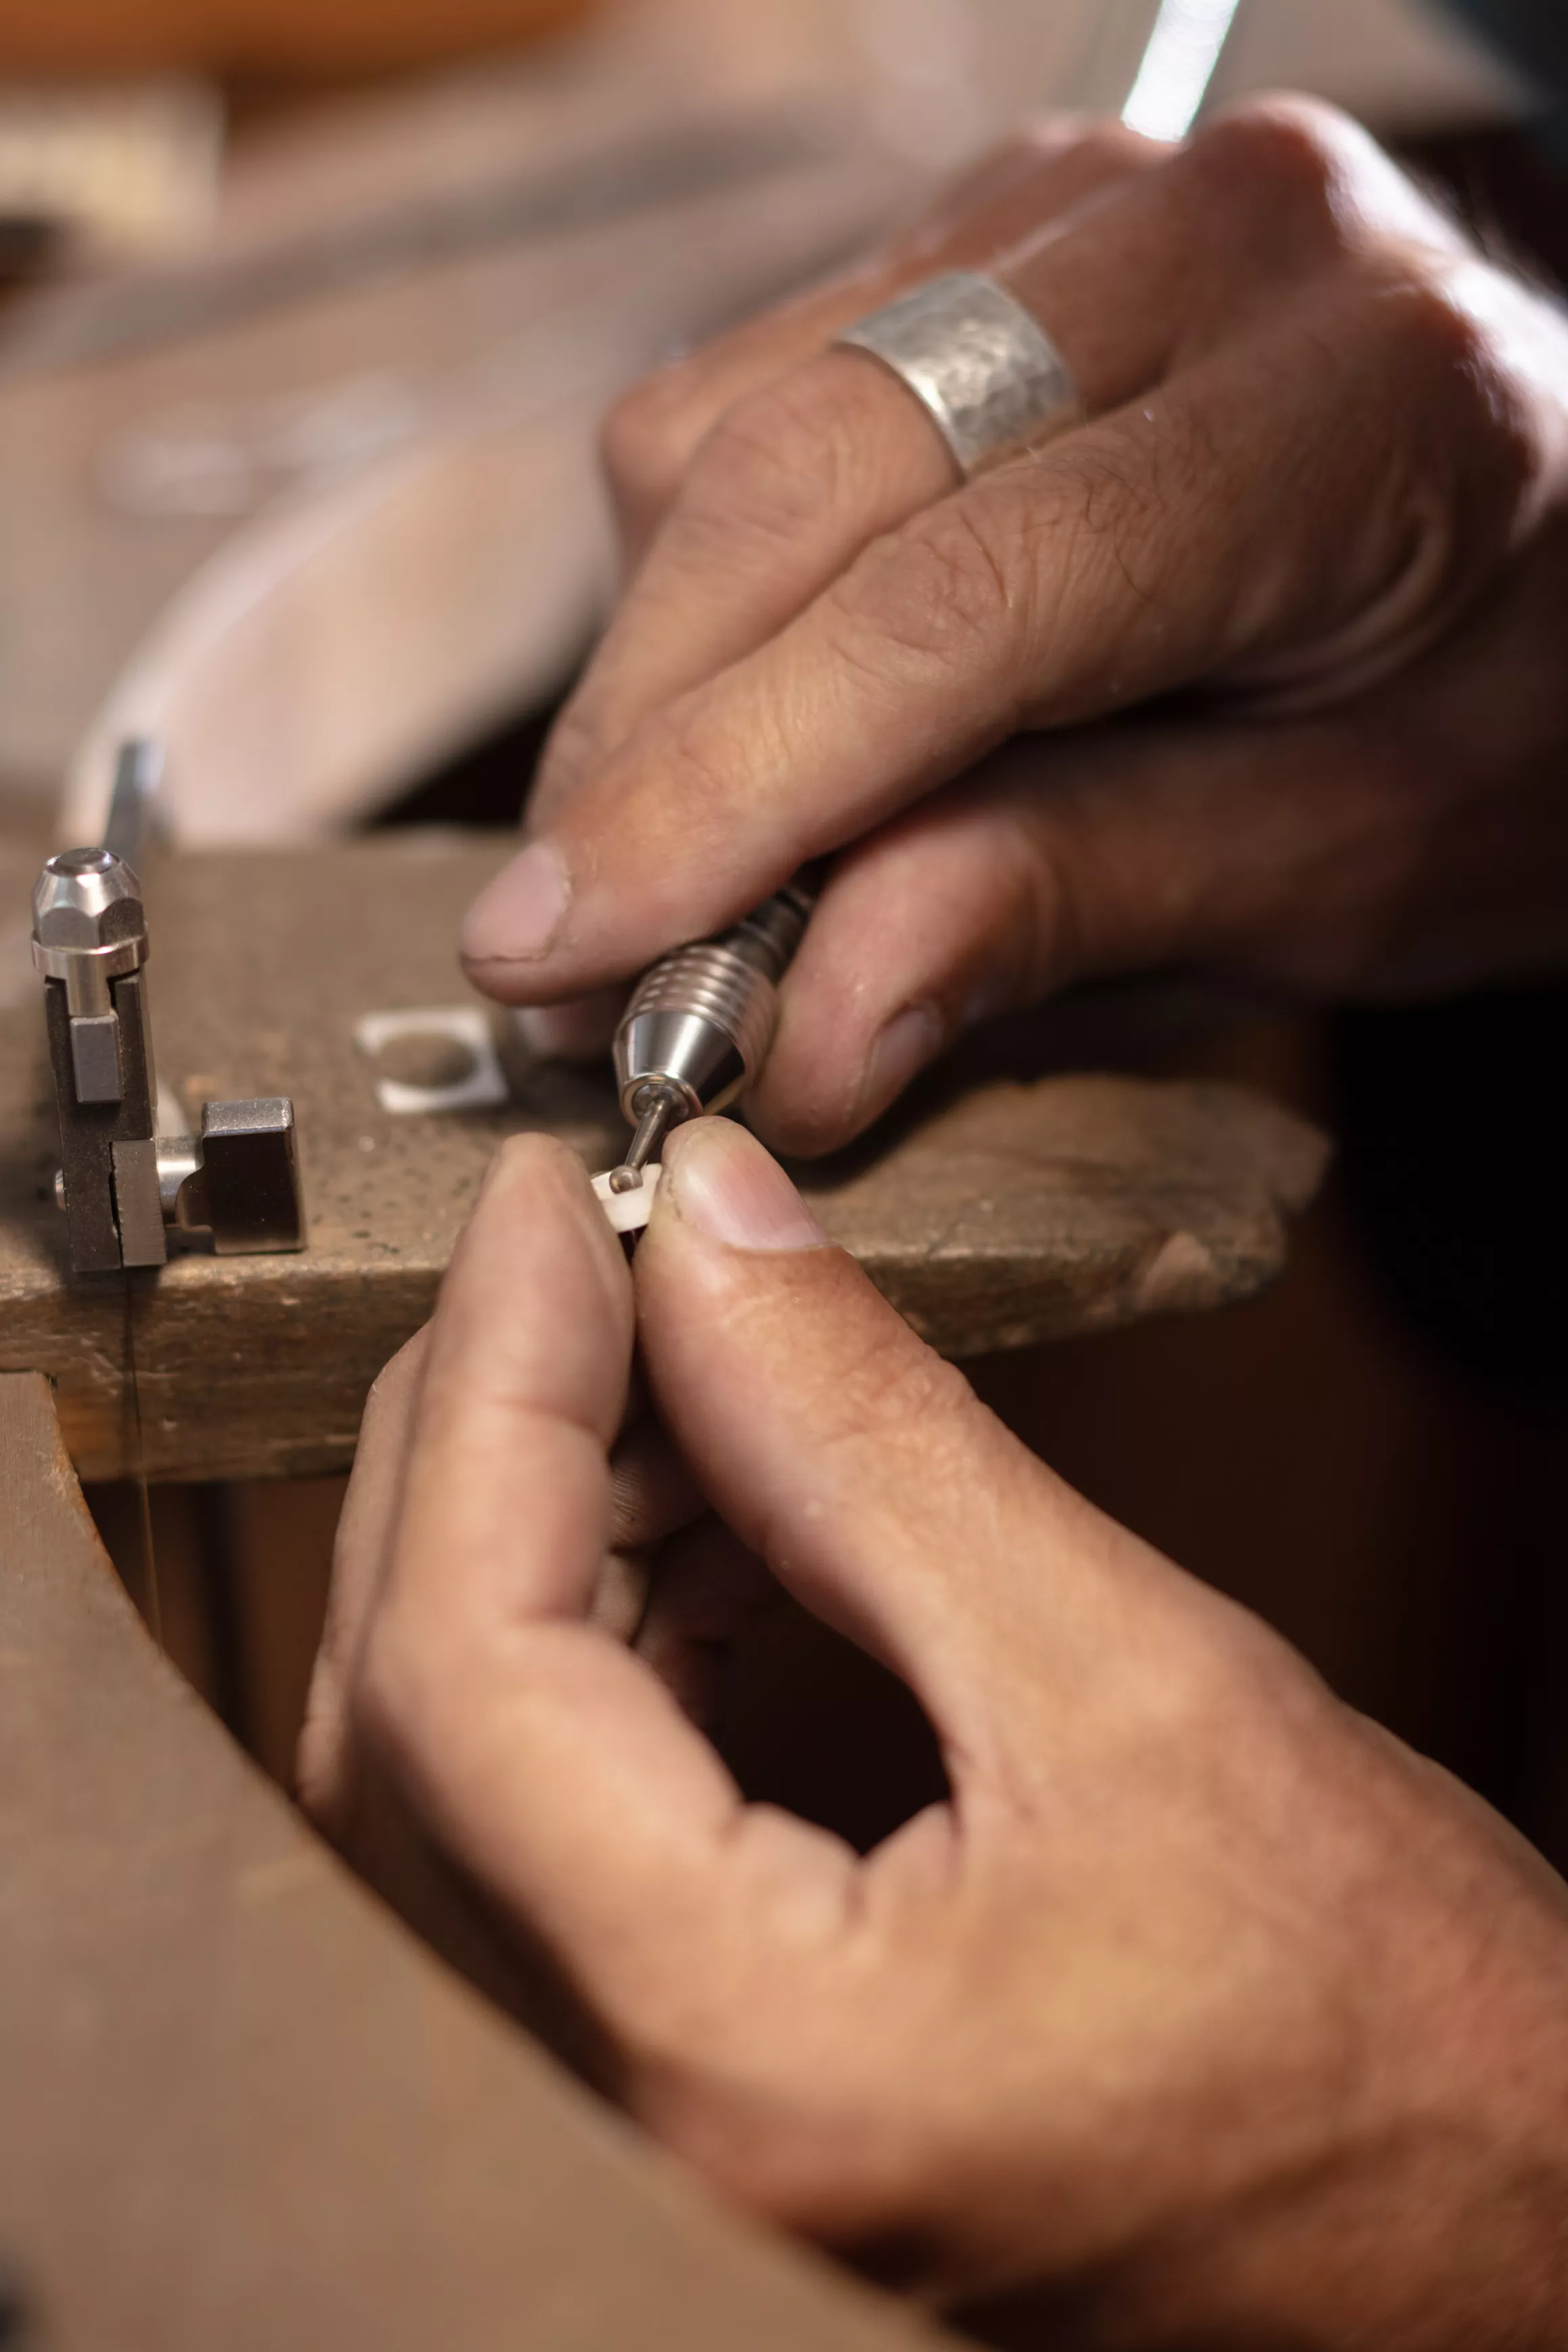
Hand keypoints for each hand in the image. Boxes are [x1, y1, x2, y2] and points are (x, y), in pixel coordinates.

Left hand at [303, 1119, 1567, 2346]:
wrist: (1501, 2251)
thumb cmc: (1404, 2051)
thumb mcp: (1136, 1683)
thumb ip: (876, 1445)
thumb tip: (711, 1241)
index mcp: (737, 2053)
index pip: (464, 1669)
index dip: (485, 1396)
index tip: (546, 1213)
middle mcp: (644, 2125)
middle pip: (414, 1727)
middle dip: (486, 1450)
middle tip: (595, 1262)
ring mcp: (660, 2128)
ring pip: (466, 1777)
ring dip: (539, 1538)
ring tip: (667, 1368)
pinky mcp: (709, 2093)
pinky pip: (562, 1836)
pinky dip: (602, 1650)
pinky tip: (696, 1526)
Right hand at [460, 98, 1567, 1151]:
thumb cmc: (1513, 719)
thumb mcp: (1341, 863)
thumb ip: (1069, 911)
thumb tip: (801, 1036)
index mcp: (1345, 404)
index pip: (960, 604)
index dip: (731, 798)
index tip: (567, 955)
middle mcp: (1191, 237)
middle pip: (794, 483)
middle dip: (645, 749)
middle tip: (565, 958)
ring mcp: (1064, 212)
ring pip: (724, 433)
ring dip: (653, 679)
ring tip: (672, 871)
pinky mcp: (973, 242)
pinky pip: (736, 401)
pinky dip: (697, 591)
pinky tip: (748, 725)